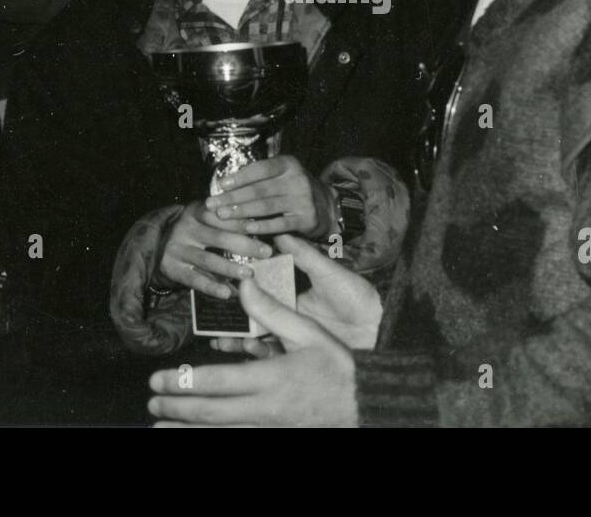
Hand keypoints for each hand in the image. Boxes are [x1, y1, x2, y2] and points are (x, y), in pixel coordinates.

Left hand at [149, 275, 358, 425]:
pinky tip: (195, 435)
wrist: (364, 402)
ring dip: (186, 432)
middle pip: (210, 413)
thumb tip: (244, 284)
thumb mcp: (308, 331)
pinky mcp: (273, 435)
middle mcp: (265, 408)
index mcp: (272, 378)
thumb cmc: (336, 364)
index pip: (216, 383)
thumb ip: (270, 311)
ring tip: (158, 429)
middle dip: (177, 409)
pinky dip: (213, 438)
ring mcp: (269, 427)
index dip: (183, 383)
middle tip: (152, 403)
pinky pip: (236, 439)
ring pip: (219, 433)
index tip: (158, 380)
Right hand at [156, 199, 273, 298]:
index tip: (262, 227)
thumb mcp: (206, 218)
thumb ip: (228, 220)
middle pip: (218, 236)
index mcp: (196, 210)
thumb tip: (264, 227)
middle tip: (267, 252)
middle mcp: (185, 228)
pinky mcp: (172, 269)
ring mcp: (176, 249)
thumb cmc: (195, 230)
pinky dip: (212, 287)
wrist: (156, 245)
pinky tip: (228, 293)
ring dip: (230, 268)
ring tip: (249, 274)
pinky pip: (194, 279)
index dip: (242, 221)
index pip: (221, 214)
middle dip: (244, 245)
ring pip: (207, 260)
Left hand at [206, 156, 337, 239]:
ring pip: (266, 207)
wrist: (325, 205)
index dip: (239, 176)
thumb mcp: (281, 175)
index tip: (220, 184)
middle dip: (233, 197)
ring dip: (241, 211)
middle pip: (259, 189)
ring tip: (222, 215)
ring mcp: (303, 200)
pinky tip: (246, 228)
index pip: (260, 169)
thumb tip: (225, 184)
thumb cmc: (292, 189)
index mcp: (288, 164)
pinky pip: (279, 223)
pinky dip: (261, 226)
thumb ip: (259, 177)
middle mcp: (297, 179)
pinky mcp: (306, 218)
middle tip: (212, 204)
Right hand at [211, 234, 381, 357]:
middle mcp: (289, 315)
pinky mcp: (299, 356)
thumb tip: (280, 233)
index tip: (221, 284)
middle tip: (210, 321)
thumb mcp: (329, 273)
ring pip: (258, 338)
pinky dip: (257, 356)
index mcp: (293, 294)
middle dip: (231, 321)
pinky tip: (246, 351)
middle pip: (253, 318)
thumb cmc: (358, 297)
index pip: (260, 291)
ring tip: (220, 341)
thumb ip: (305, 255)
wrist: (380, 328)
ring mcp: (293, 337)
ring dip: (238, 340)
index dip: (240, 291)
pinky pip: (273, 357)